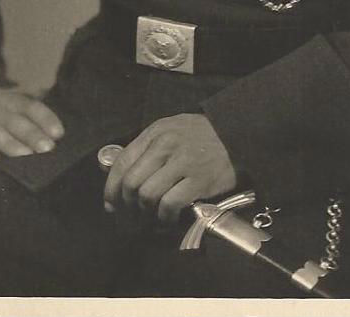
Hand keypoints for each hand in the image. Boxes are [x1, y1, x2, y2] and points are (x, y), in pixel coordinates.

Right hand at [0, 88, 63, 166]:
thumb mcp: (11, 106)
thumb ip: (32, 108)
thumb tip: (61, 117)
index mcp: (9, 99)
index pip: (30, 106)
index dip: (45, 118)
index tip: (59, 133)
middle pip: (14, 120)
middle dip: (31, 133)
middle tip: (47, 148)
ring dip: (10, 144)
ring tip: (25, 156)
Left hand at [103, 113, 236, 224]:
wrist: (238, 134)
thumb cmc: (202, 135)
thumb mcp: (171, 129)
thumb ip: (148, 147)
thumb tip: (123, 178)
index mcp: (155, 132)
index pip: (122, 162)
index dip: (111, 188)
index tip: (111, 204)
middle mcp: (165, 145)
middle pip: (132, 182)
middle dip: (126, 206)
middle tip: (130, 218)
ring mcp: (182, 162)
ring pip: (148, 195)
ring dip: (145, 214)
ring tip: (150, 219)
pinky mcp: (198, 180)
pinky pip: (170, 204)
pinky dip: (164, 218)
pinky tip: (167, 220)